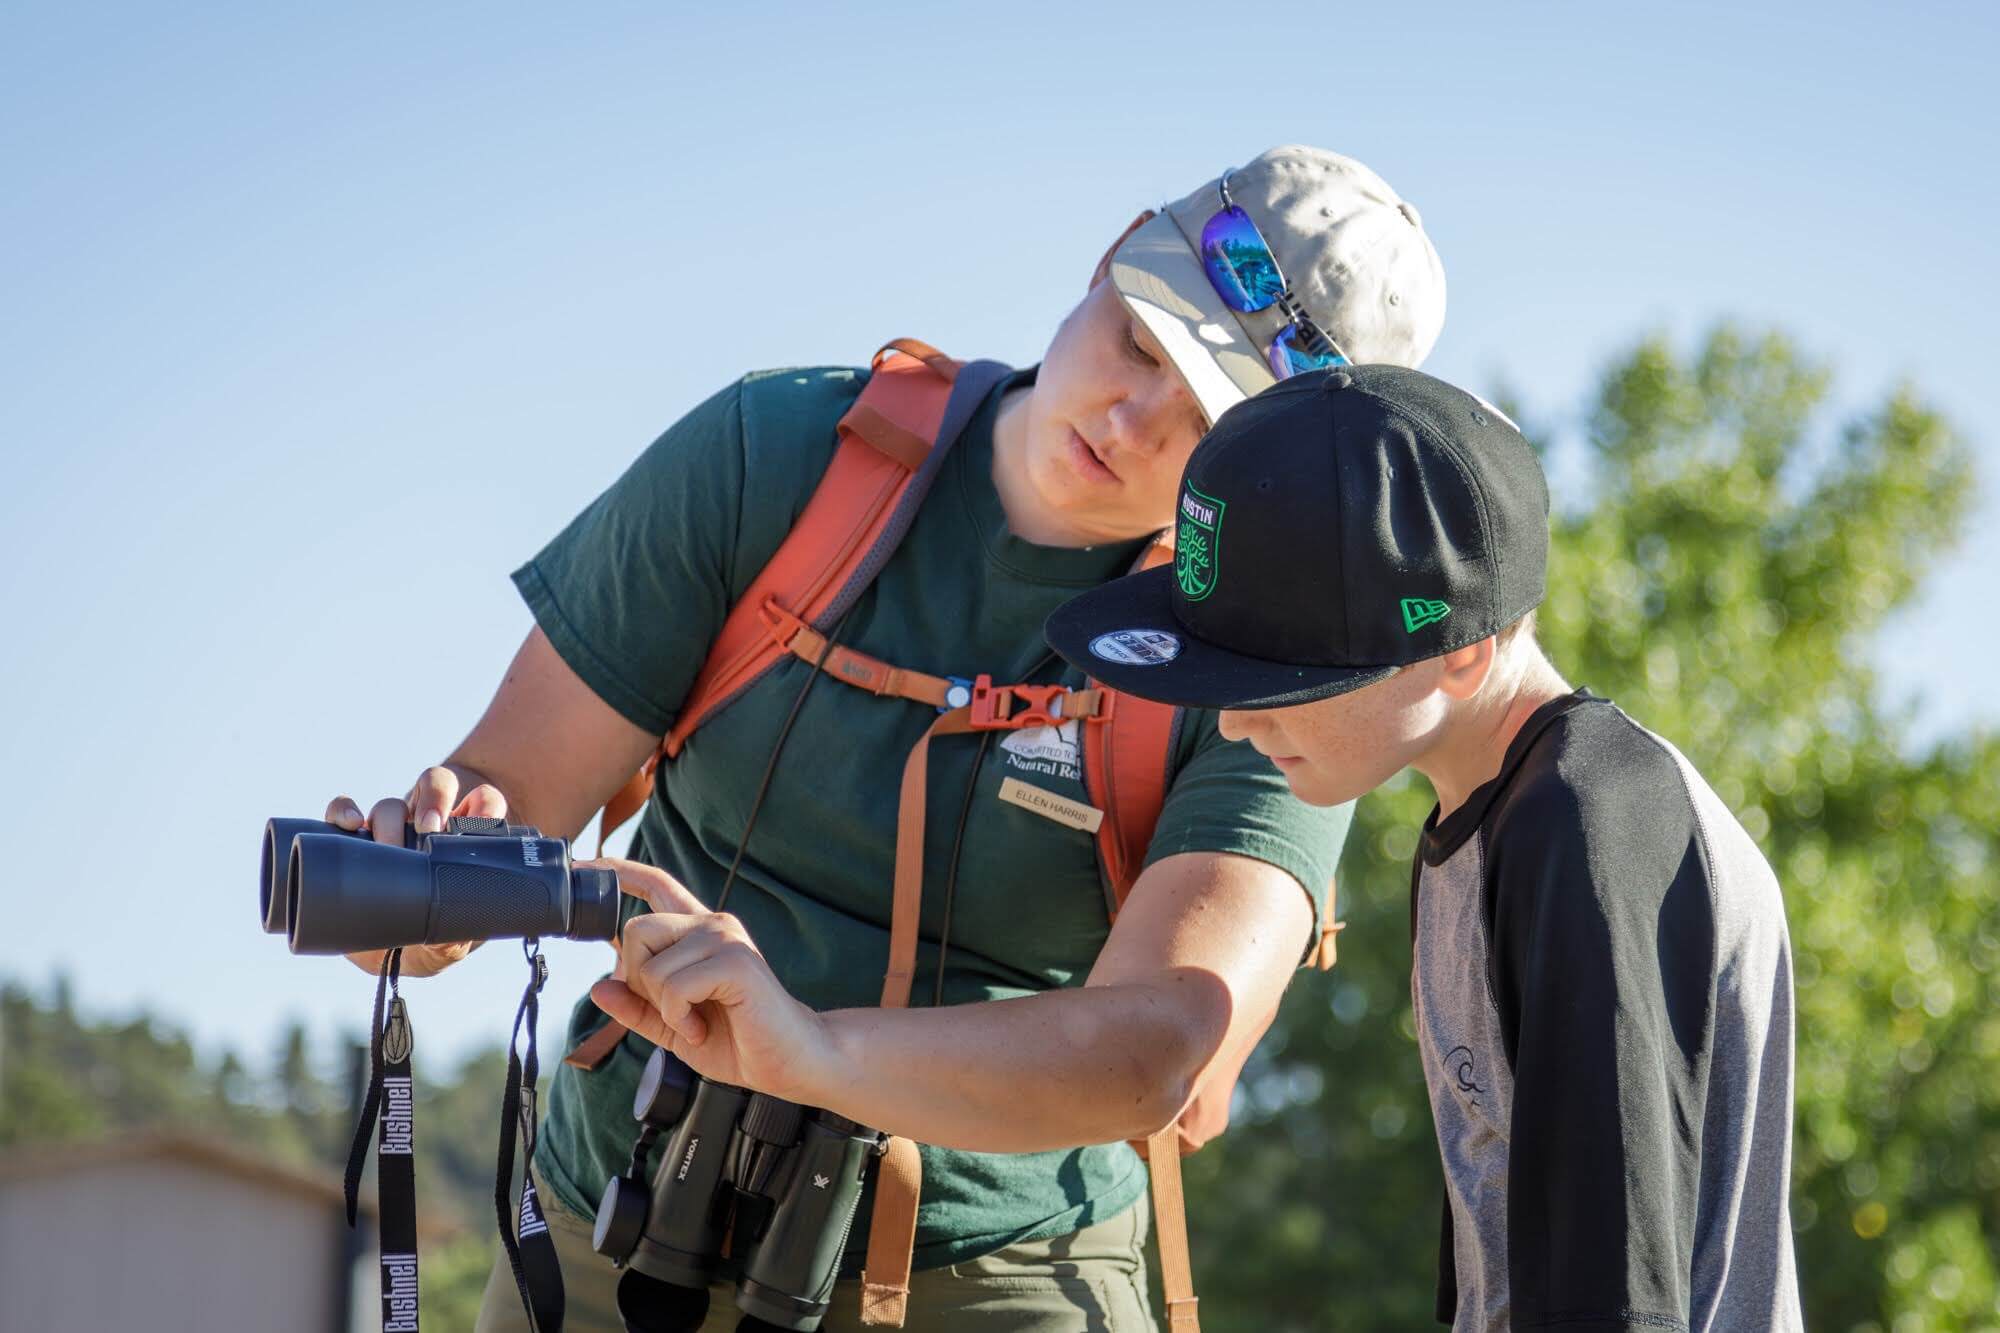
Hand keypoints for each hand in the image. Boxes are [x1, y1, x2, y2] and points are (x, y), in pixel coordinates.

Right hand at [326, 765, 507, 978]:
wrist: (381, 955)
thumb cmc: (426, 943)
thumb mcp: (444, 946)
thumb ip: (452, 941)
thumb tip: (452, 937)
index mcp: (463, 841)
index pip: (483, 802)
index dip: (485, 804)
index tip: (481, 822)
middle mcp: (428, 827)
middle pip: (436, 786)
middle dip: (434, 799)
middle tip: (429, 829)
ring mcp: (390, 830)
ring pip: (392, 803)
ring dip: (389, 818)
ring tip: (387, 846)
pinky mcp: (352, 839)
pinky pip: (342, 810)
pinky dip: (343, 810)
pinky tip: (350, 825)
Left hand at [588, 859, 827, 1100]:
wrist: (788, 1060)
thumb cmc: (737, 1040)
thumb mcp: (672, 1026)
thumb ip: (638, 1006)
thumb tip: (599, 985)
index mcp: (697, 934)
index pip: (655, 884)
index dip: (619, 872)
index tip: (585, 866)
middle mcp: (711, 924)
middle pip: (636, 928)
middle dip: (639, 980)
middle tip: (673, 1009)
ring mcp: (724, 938)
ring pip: (651, 965)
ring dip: (664, 1008)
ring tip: (696, 1022)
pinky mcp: (735, 961)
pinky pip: (673, 987)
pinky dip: (679, 1018)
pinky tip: (701, 1028)